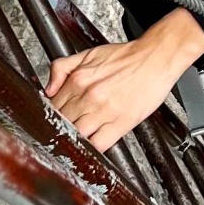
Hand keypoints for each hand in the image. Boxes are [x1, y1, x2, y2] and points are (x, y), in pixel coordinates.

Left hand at [45, 9, 203, 150]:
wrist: (155, 57)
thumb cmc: (126, 57)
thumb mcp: (88, 53)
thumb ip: (62, 67)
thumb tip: (48, 89)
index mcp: (78, 80)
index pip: (52, 108)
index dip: (50, 118)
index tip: (52, 123)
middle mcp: (88, 96)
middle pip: (62, 124)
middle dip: (60, 131)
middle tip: (61, 135)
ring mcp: (104, 111)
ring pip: (77, 136)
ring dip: (73, 142)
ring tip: (74, 143)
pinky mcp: (121, 123)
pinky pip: (98, 145)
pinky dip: (91, 151)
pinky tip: (90, 149)